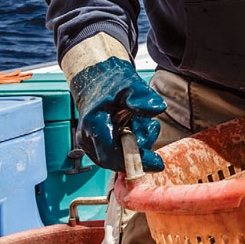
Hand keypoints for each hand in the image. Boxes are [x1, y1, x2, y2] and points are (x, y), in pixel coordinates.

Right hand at [69, 57, 166, 171]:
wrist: (98, 80)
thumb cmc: (113, 84)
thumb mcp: (131, 86)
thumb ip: (142, 98)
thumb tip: (158, 109)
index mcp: (93, 123)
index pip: (113, 154)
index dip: (136, 161)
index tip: (157, 163)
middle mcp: (86, 137)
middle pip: (115, 159)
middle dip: (138, 151)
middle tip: (151, 130)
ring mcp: (88, 142)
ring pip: (116, 157)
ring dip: (134, 145)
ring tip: (140, 122)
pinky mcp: (93, 144)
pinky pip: (114, 152)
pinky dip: (128, 143)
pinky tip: (133, 126)